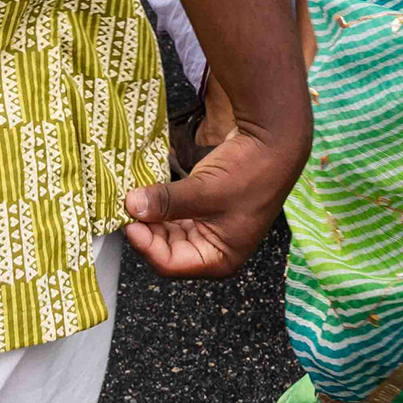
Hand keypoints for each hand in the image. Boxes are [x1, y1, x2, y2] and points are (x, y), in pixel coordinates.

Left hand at [121, 110, 307, 277]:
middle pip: (166, 247)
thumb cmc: (252, 172)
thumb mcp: (205, 191)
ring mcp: (210, 225)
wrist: (276, 138)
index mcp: (219, 258)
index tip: (128, 221)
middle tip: (126, 206)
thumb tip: (131, 206)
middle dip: (146, 227)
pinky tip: (148, 185)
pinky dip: (162, 199)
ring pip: (168, 228)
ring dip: (151, 212)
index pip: (170, 264)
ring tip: (133, 195)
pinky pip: (176, 209)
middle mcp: (214, 247)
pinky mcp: (206, 205)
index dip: (146, 244)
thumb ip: (167, 202)